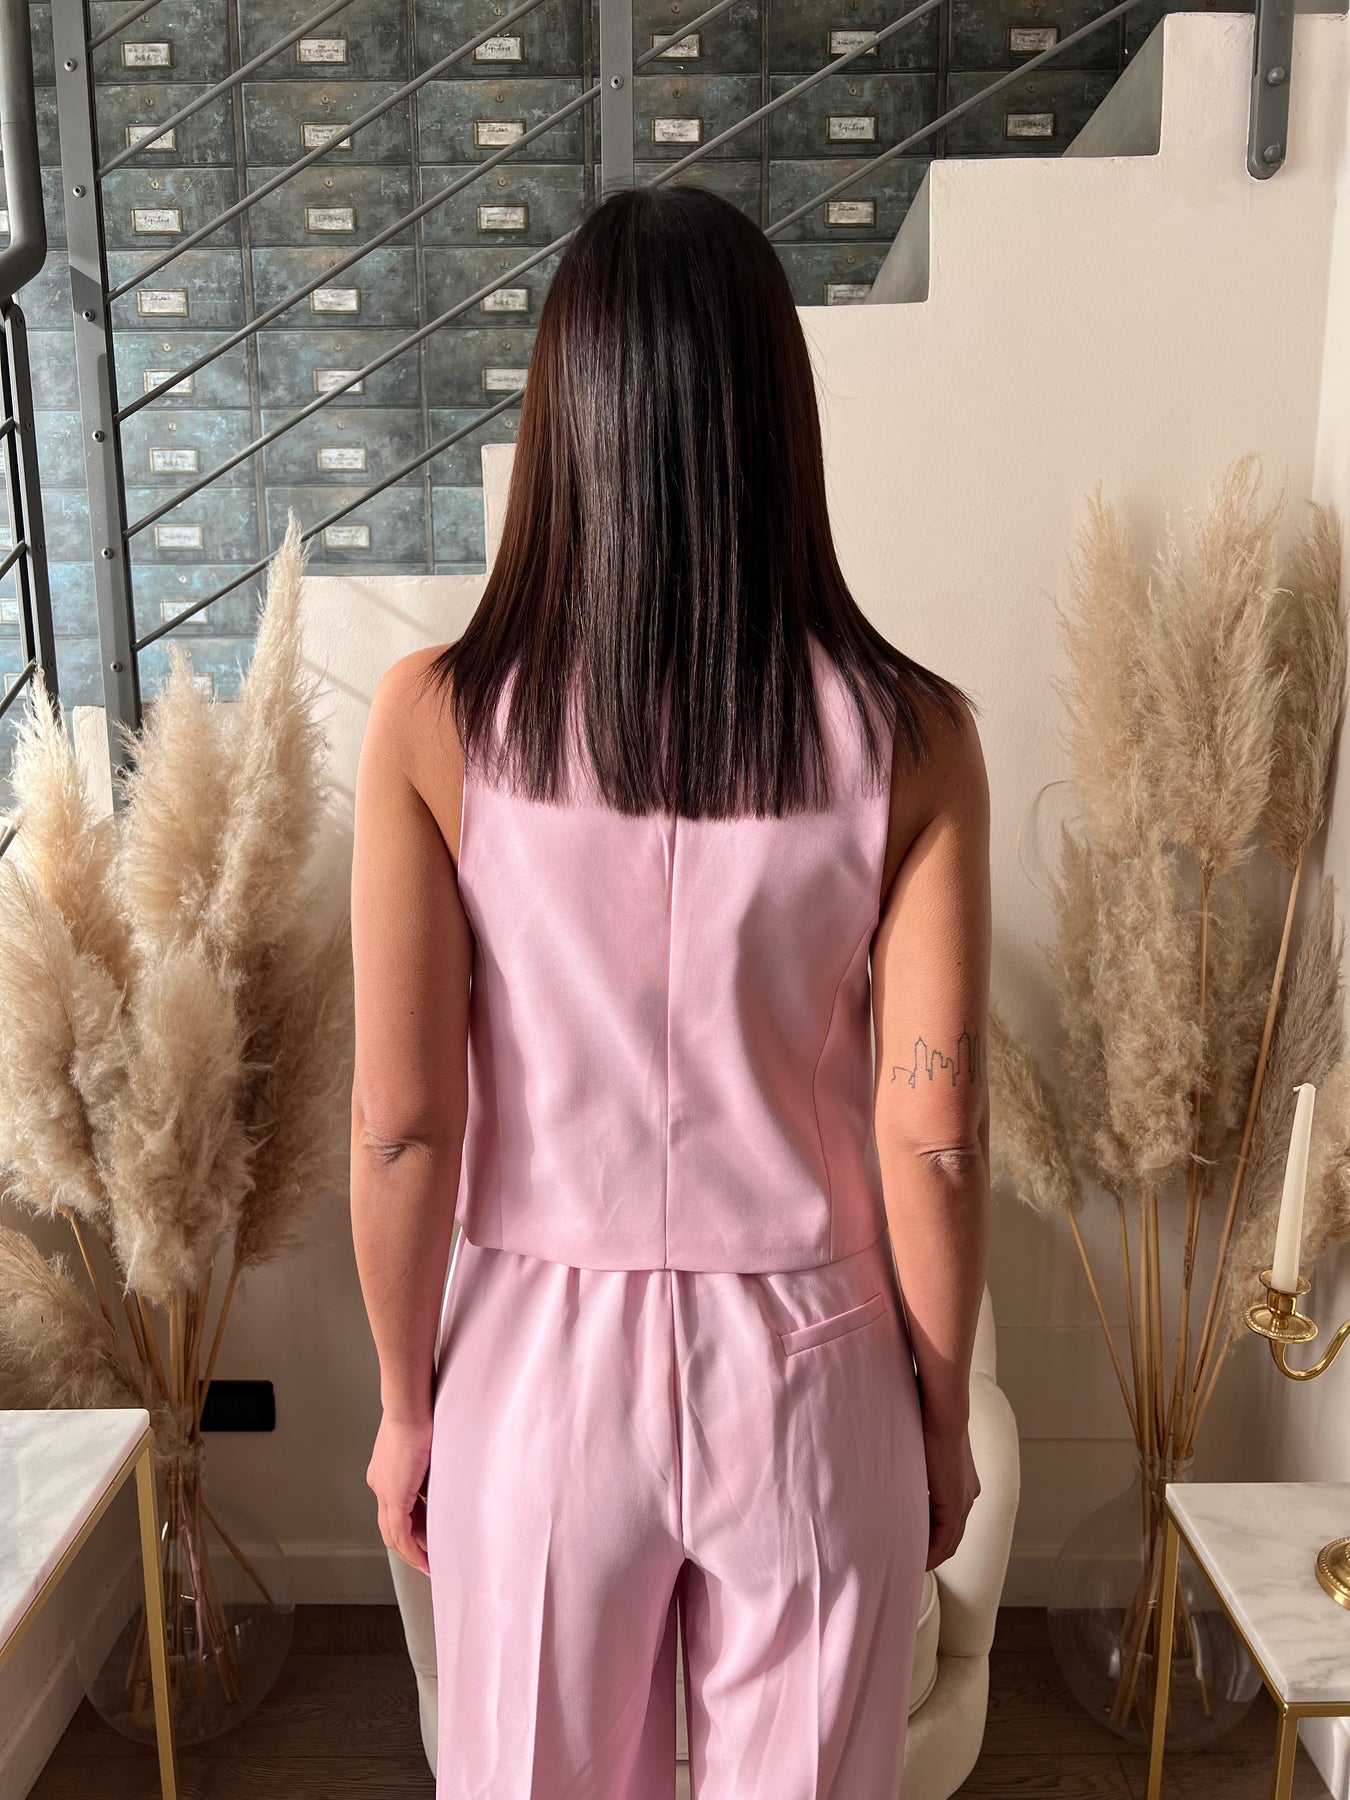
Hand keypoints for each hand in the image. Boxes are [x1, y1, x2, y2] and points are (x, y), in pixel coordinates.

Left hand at [367, 1412, 432, 1574]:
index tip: (428, 1537)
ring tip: (429, 1564)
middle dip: (412, 1546)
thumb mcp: (428, 1447)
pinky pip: (401, 1533)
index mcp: (386, 1471)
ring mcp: (384, 1490)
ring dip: (412, 1552)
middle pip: (393, 1526)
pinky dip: (412, 1549)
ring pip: (394, 1534)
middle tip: (429, 1558)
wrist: (410, 1404)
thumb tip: (445, 1481)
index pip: (398, 1508)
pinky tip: (425, 1558)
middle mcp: (380, 1483)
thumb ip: (432, 1468)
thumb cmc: (422, 1412)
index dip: (413, 1526)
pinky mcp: (394, 1495)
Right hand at [922, 1420, 979, 1570]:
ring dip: (931, 1555)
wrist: (942, 1411)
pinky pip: (945, 1541)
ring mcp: (964, 1500)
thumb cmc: (925, 1420)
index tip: (910, 1542)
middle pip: (951, 1535)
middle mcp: (967, 1494)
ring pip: (949, 1541)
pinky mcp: (956, 1504)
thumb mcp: (918, 1451)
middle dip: (931, 1551)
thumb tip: (894, 1471)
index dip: (930, 1535)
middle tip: (909, 1559)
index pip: (947, 1519)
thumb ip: (913, 1467)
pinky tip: (917, 1560)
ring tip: (910, 1563)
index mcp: (960, 1482)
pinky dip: (932, 1553)